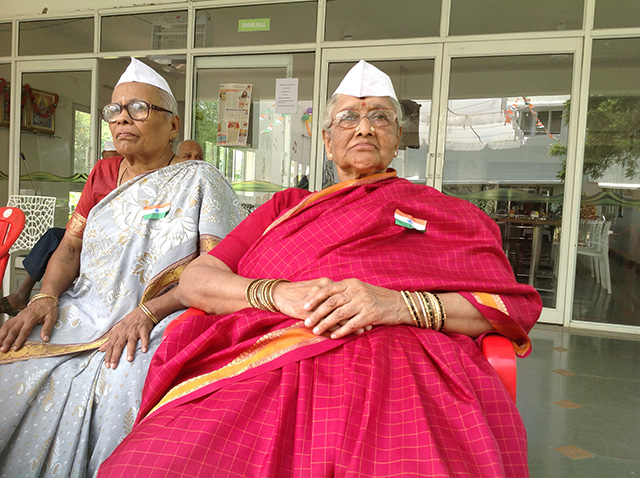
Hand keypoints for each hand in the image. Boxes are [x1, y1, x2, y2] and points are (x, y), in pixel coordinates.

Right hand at [0, 298, 57, 351]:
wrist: (45, 298)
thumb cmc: (48, 308)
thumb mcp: (52, 318)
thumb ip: (47, 328)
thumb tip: (45, 339)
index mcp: (31, 318)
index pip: (23, 331)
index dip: (19, 340)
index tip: (15, 348)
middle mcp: (22, 317)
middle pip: (13, 330)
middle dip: (7, 340)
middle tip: (3, 349)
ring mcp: (18, 316)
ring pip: (7, 326)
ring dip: (1, 335)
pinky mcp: (16, 316)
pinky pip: (7, 323)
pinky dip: (2, 330)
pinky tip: (0, 336)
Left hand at [99, 306, 153, 368]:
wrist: (143, 312)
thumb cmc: (129, 322)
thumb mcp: (118, 330)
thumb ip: (110, 340)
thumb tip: (100, 349)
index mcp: (117, 333)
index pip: (110, 345)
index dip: (108, 355)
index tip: (106, 365)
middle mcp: (124, 332)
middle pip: (118, 345)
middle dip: (115, 356)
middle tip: (113, 366)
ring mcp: (134, 331)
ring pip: (131, 342)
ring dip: (130, 351)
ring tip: (129, 360)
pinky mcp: (144, 330)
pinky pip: (144, 337)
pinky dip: (144, 343)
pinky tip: (144, 350)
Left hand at [275, 278, 409, 338]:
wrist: (399, 304)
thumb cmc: (377, 298)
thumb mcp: (360, 289)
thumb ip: (345, 292)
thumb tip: (324, 298)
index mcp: (351, 283)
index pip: (329, 289)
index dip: (315, 297)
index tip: (304, 306)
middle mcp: (356, 291)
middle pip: (331, 302)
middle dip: (317, 313)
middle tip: (306, 322)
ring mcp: (363, 302)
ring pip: (339, 314)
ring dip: (326, 323)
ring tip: (316, 331)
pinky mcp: (371, 314)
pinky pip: (352, 324)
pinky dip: (341, 331)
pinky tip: (333, 336)